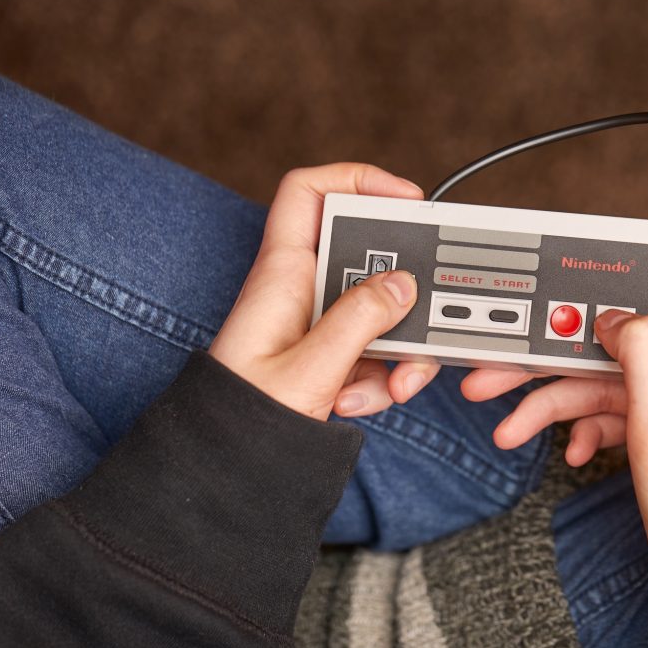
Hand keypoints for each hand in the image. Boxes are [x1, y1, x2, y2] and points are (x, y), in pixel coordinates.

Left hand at [208, 163, 441, 420]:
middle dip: (400, 293)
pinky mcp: (330, 355)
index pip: (308, 192)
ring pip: (379, 309)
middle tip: (418, 317)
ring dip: (396, 349)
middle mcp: (301, 290)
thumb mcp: (310, 369)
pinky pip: (374, 348)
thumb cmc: (243, 418)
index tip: (403, 197)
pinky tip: (356, 402)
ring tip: (388, 385)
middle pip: (366, 256)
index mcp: (282, 274)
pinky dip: (380, 378)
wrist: (229, 468)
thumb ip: (360, 320)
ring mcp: (317, 323)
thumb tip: (402, 285)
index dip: (356, 179)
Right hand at [462, 237, 647, 647]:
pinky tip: (565, 452)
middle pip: (622, 330)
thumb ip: (638, 348)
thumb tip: (614, 308)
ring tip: (505, 422)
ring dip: (554, 397)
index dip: (639, 251)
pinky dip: (583, 426)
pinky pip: (616, 411)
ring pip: (608, 376)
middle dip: (558, 346)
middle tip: (501, 361)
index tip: (583, 252)